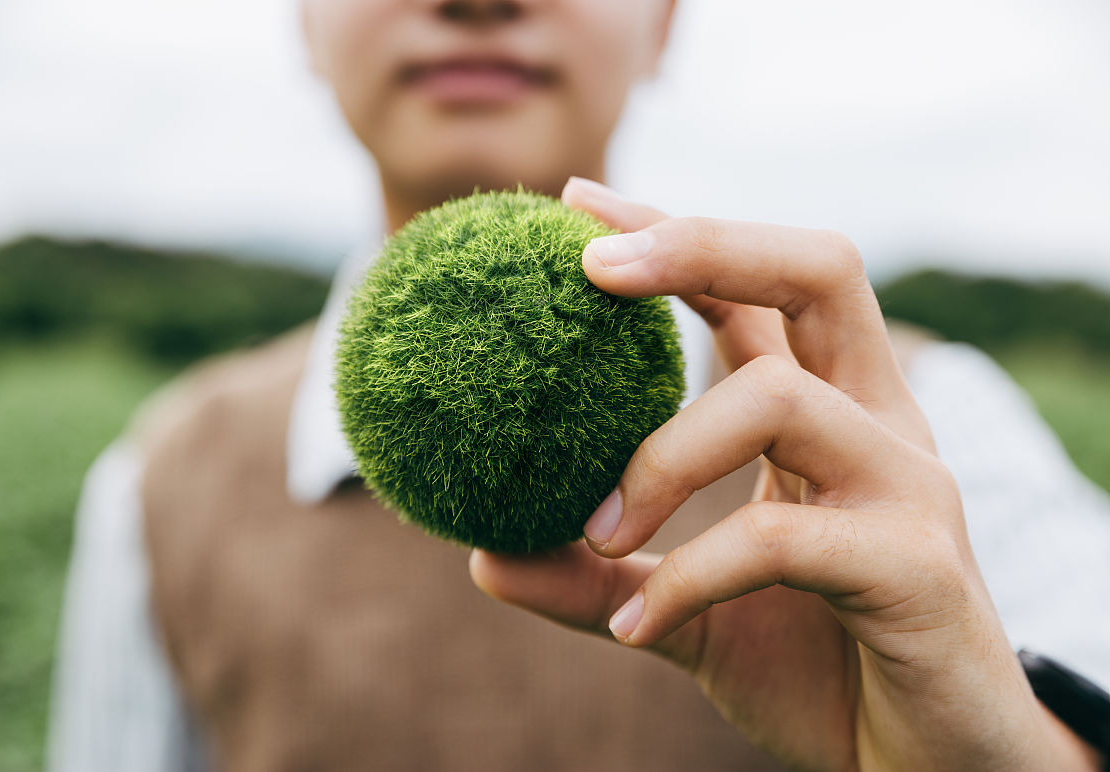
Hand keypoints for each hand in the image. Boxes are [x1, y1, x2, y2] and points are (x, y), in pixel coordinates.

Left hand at [469, 178, 1099, 770]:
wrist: (931, 768)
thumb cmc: (823, 670)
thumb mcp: (690, 615)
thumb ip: (601, 578)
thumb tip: (484, 557)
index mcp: (831, 413)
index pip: (757, 286)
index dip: (674, 233)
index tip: (575, 205)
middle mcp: (878, 425)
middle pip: (818, 269)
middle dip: (703, 243)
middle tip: (590, 265)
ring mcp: (908, 488)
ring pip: (781, 397)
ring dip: (664, 456)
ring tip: (596, 530)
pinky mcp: (918, 567)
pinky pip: (784, 540)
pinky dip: (691, 577)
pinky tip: (632, 633)